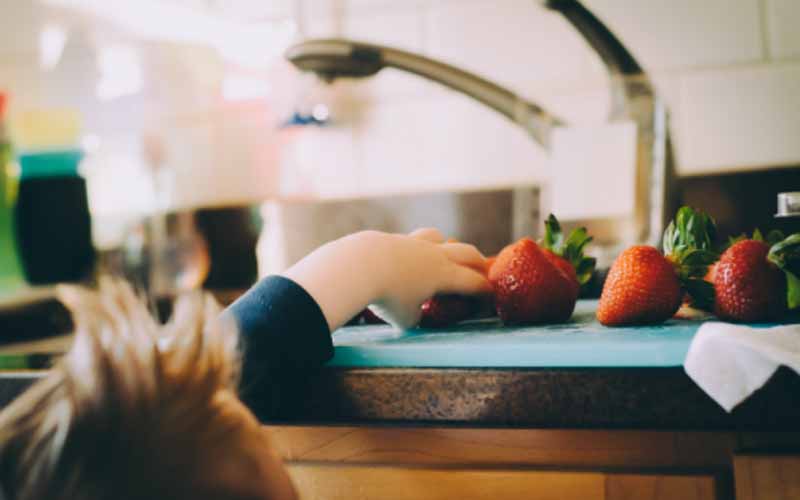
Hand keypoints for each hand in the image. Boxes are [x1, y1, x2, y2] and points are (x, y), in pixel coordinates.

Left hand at [283, 229, 489, 329]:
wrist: (359, 266)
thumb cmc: (387, 297)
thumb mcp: (405, 319)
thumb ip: (415, 317)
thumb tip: (413, 314)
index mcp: (445, 275)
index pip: (473, 282)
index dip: (485, 290)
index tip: (491, 295)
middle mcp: (434, 255)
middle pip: (466, 252)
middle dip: (477, 262)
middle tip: (483, 268)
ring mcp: (413, 243)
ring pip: (438, 237)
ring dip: (447, 245)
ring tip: (445, 253)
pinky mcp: (393, 239)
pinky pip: (412, 240)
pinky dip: (416, 248)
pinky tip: (407, 256)